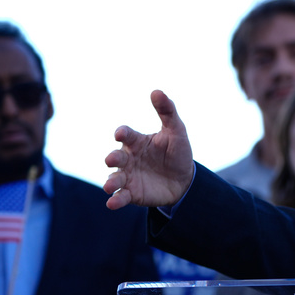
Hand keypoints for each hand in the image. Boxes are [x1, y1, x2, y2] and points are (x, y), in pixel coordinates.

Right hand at [104, 90, 194, 209]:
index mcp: (137, 141)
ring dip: (110, 182)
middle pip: (116, 157)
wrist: (185, 180)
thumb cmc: (177, 152)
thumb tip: (156, 91)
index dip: (123, 133)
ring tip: (110, 186)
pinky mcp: (131, 194)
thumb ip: (167, 112)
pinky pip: (120, 197)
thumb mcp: (177, 131)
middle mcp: (128, 158)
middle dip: (112, 158)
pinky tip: (112, 203)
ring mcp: (128, 176)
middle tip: (112, 159)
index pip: (126, 135)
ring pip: (114, 178)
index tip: (121, 133)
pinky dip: (115, 200)